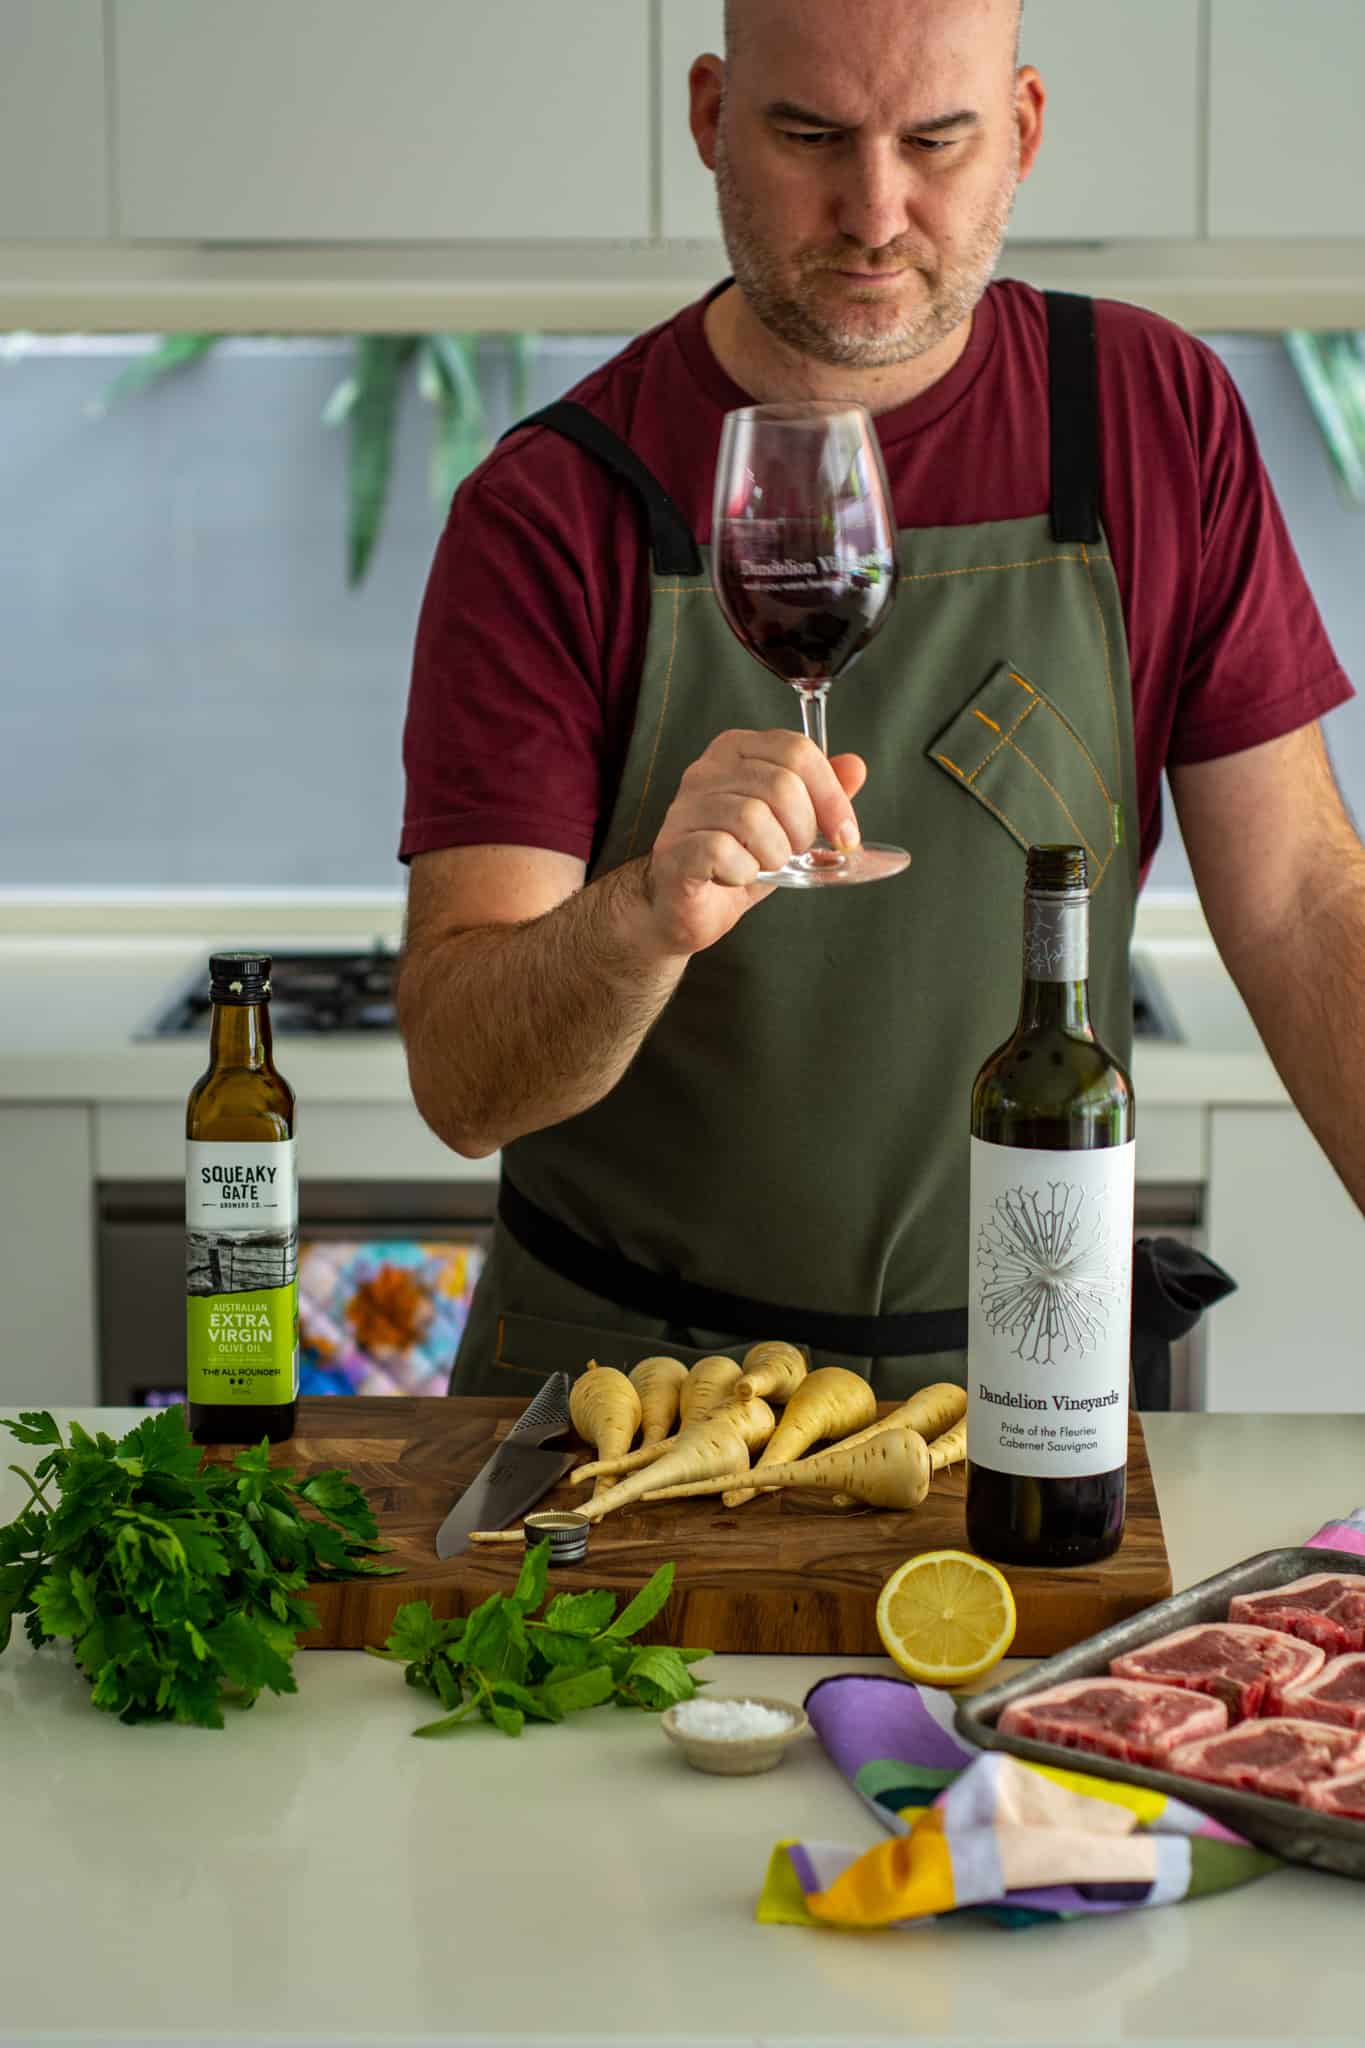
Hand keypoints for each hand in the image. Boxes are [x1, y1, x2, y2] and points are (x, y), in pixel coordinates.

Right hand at [636, 729, 867, 955]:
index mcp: (736, 752)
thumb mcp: (788, 825)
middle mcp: (706, 771)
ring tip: (765, 865)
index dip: (831, 795)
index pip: (796, 749)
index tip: (844, 834)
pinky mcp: (674, 848)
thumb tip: (854, 766)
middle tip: (795, 853)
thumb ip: (820, 795)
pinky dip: (744, 872)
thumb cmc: (735, 862)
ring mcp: (684, 808)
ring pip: (752, 817)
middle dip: (803, 829)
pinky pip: (722, 850)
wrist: (683, 907)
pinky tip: (737, 876)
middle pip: (780, 783)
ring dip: (774, 853)